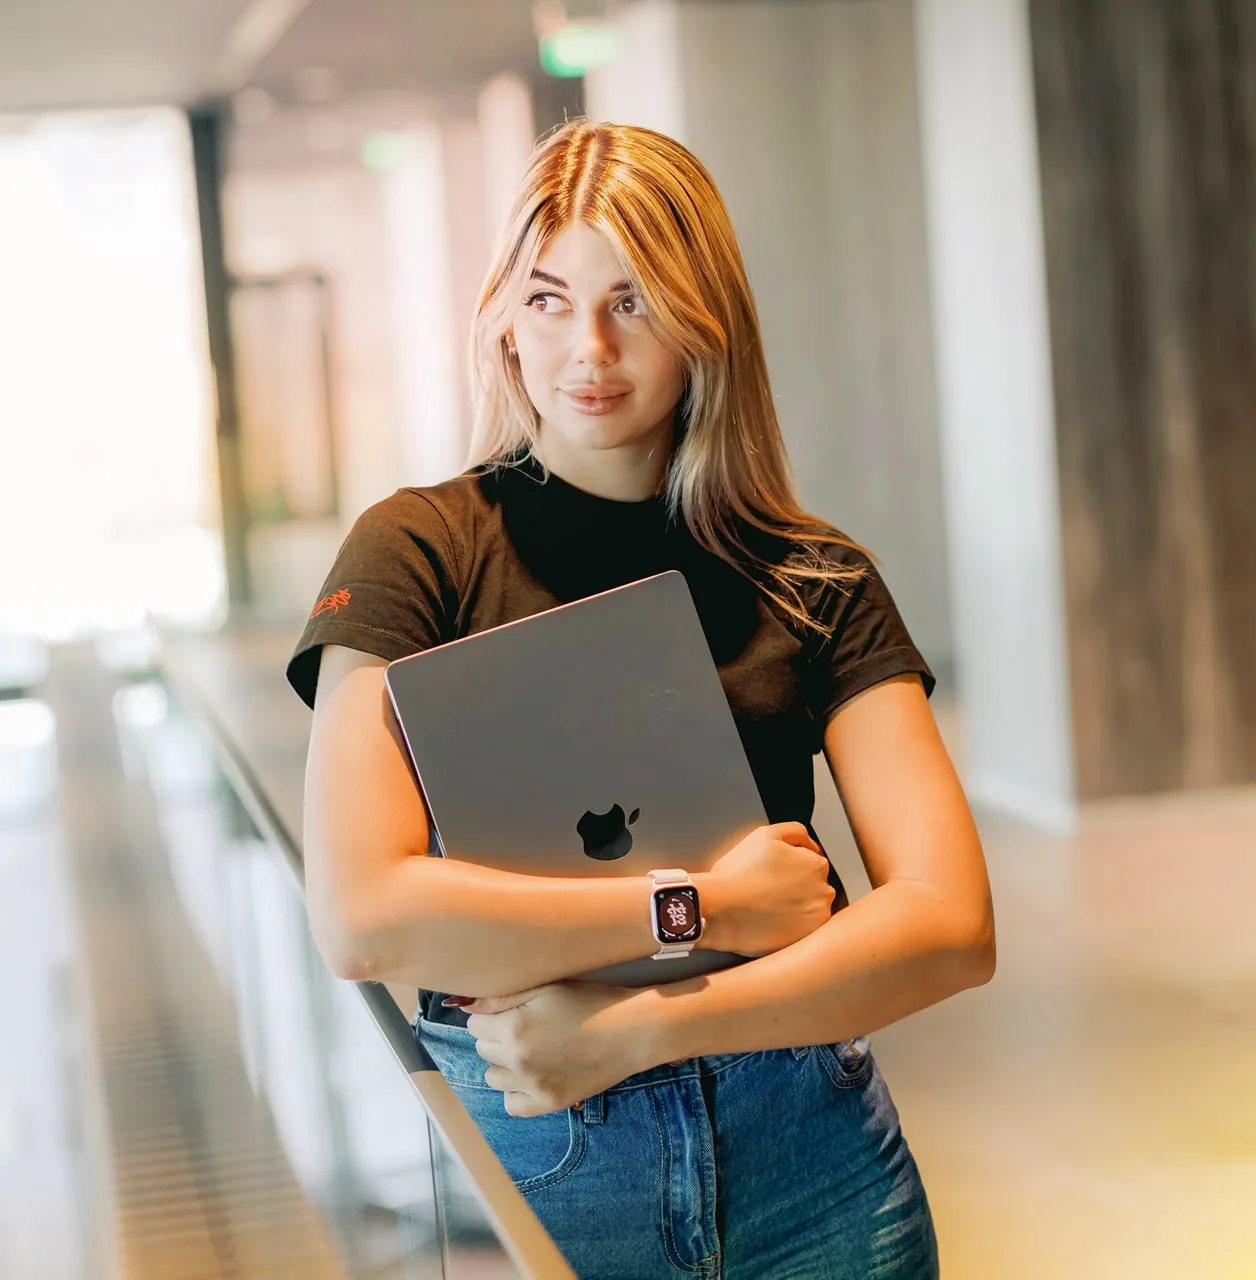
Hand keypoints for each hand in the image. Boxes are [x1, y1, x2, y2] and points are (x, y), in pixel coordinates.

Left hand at [453, 983, 647, 1116]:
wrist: (631, 1031)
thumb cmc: (591, 1001)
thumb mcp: (546, 987)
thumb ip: (502, 997)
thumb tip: (466, 1005)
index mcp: (515, 1027)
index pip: (476, 1024)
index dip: (492, 1015)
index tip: (512, 1011)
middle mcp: (518, 1060)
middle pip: (482, 1049)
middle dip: (497, 1037)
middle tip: (526, 1027)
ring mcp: (533, 1086)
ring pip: (492, 1077)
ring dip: (504, 1064)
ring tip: (531, 1050)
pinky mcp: (548, 1103)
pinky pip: (511, 1105)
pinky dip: (516, 1090)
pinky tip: (533, 1074)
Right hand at [702, 822, 833, 955]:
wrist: (719, 909)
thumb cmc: (738, 873)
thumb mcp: (766, 834)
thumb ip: (796, 832)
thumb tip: (811, 845)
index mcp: (816, 866)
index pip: (811, 863)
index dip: (790, 866)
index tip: (773, 873)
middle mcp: (823, 893)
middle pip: (814, 887)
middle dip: (795, 887)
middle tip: (767, 888)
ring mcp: (815, 920)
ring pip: (809, 910)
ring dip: (794, 907)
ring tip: (766, 904)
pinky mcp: (804, 940)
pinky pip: (801, 931)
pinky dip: (789, 926)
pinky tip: (769, 919)